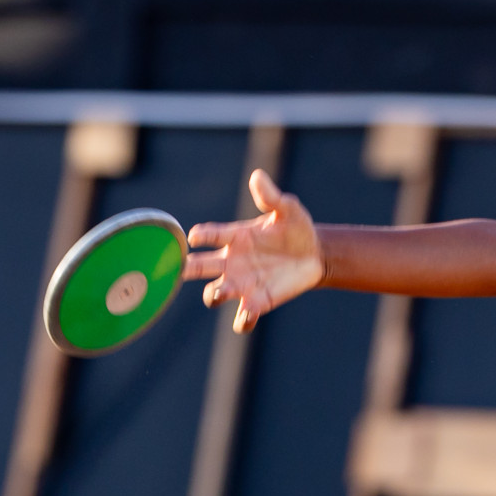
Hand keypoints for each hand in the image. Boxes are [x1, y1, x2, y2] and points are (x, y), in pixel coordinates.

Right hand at [181, 169, 324, 332]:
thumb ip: (271, 197)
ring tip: (222, 292)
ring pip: (215, 294)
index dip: (200, 236)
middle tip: (181, 270)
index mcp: (235, 237)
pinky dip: (242, 319)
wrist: (315, 254)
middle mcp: (232, 261)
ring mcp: (243, 283)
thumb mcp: (287, 210)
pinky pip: (243, 317)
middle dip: (187, 269)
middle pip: (199, 267)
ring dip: (214, 294)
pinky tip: (248, 314)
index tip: (196, 237)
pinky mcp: (258, 301)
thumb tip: (258, 176)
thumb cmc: (296, 228)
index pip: (210, 235)